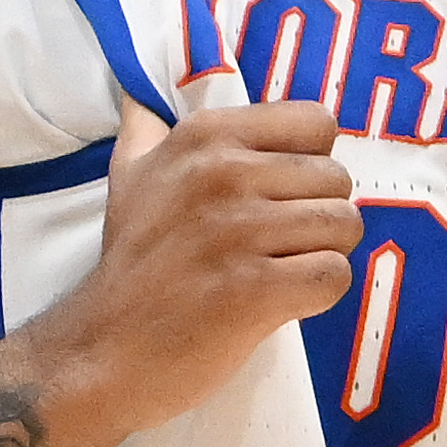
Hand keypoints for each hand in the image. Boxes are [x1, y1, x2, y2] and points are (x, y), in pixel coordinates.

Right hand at [28, 63, 358, 446]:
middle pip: (337, 179)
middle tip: (278, 246)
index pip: (316, 123)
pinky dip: (320, 293)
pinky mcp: (254, 290)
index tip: (281, 194)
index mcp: (204, 136)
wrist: (101, 349)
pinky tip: (284, 301)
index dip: (312, 162)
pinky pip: (334, 276)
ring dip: (324, 254)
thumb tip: (141, 97)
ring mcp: (238, 231)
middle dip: (320, 216)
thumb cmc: (130, 263)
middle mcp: (222, 174)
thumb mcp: (129, 178)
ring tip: (282, 271)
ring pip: (344, 226)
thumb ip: (145, 132)